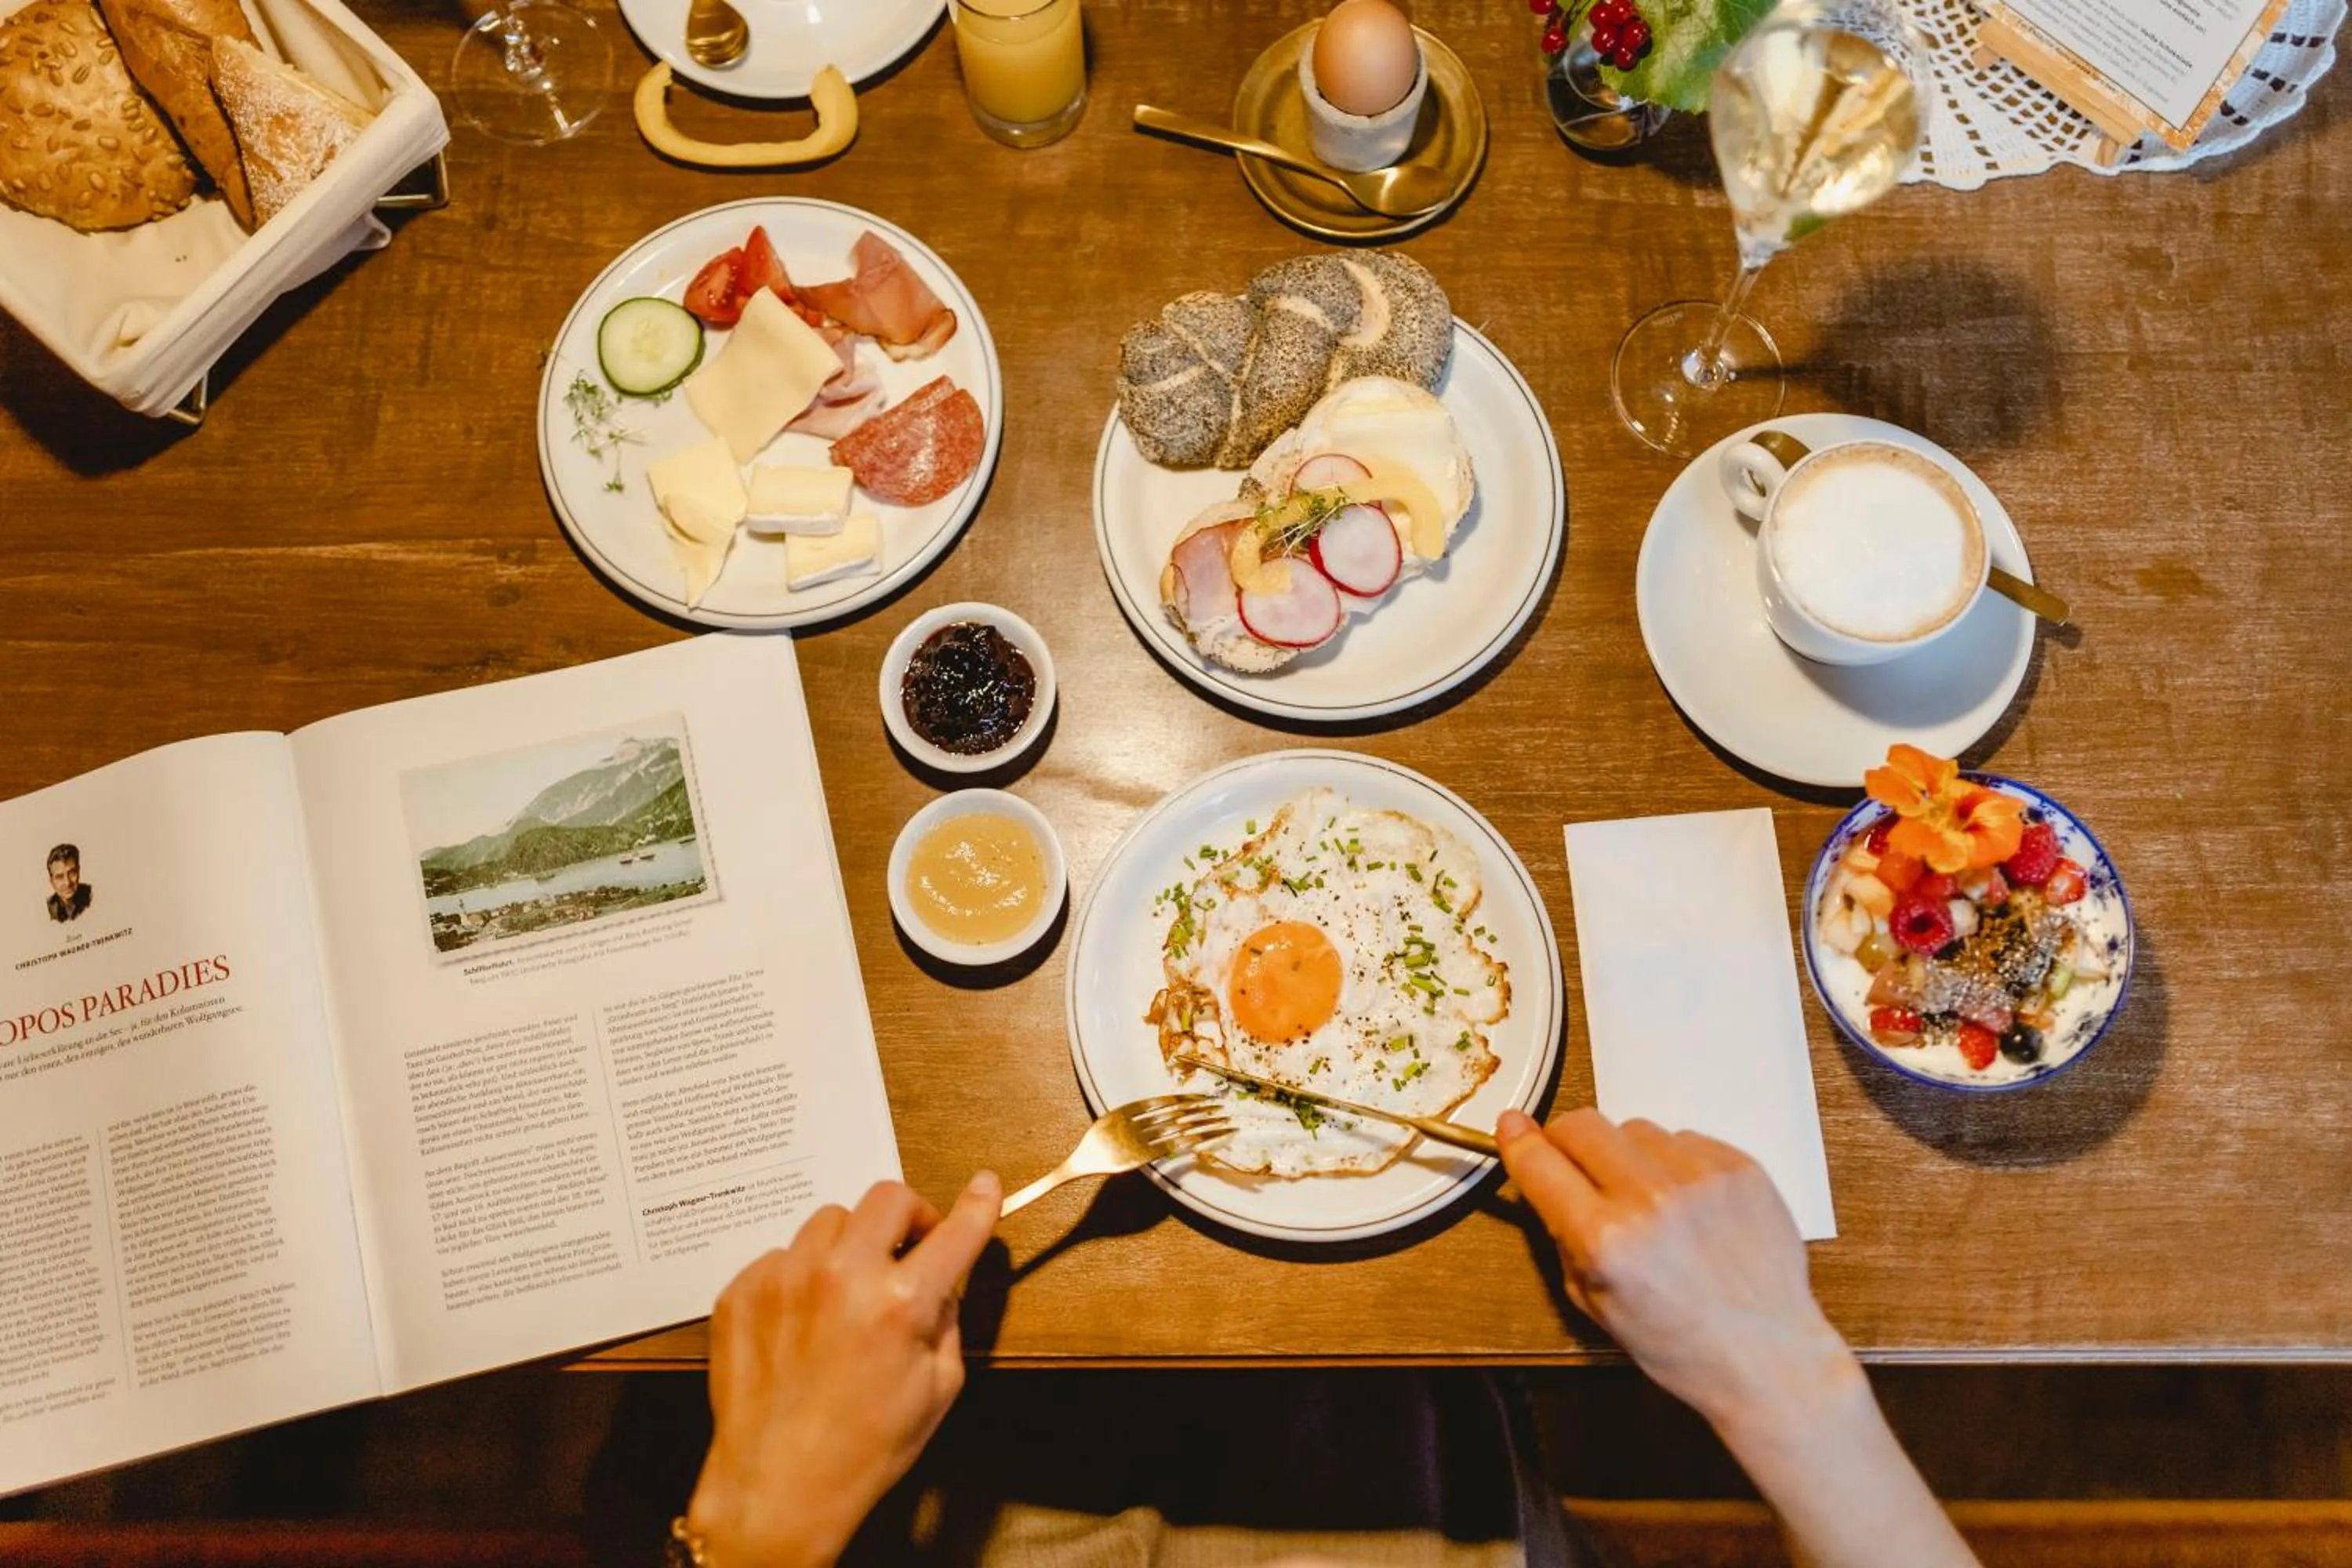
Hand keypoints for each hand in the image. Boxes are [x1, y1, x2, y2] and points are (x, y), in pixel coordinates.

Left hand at [687, 1173, 1001, 1567]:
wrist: (776, 1486)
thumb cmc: (866, 1448)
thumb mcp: (938, 1389)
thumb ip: (946, 1320)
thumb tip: (943, 1279)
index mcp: (900, 1303)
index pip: (954, 1232)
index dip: (977, 1205)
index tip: (985, 1186)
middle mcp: (841, 1276)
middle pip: (887, 1198)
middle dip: (909, 1217)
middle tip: (909, 1249)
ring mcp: (784, 1278)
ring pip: (830, 1221)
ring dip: (850, 1245)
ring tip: (846, 1292)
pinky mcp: (742, 1291)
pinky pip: (783, 1254)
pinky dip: (801, 1275)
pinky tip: (803, 1320)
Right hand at [1496, 1108, 1856, 1434]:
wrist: (1767, 1357)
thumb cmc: (1679, 1345)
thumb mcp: (1595, 1304)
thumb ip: (1564, 1236)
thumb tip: (1545, 1178)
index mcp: (1604, 1239)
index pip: (1540, 1162)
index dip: (1517, 1142)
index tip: (1511, 1127)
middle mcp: (1648, 1197)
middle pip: (1581, 1124)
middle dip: (1568, 1143)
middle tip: (1579, 1168)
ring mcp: (1699, 1177)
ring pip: (1635, 1128)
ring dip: (1628, 1155)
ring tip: (1651, 1201)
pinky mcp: (1739, 1167)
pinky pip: (1685, 1139)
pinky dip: (1676, 1163)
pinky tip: (1691, 1205)